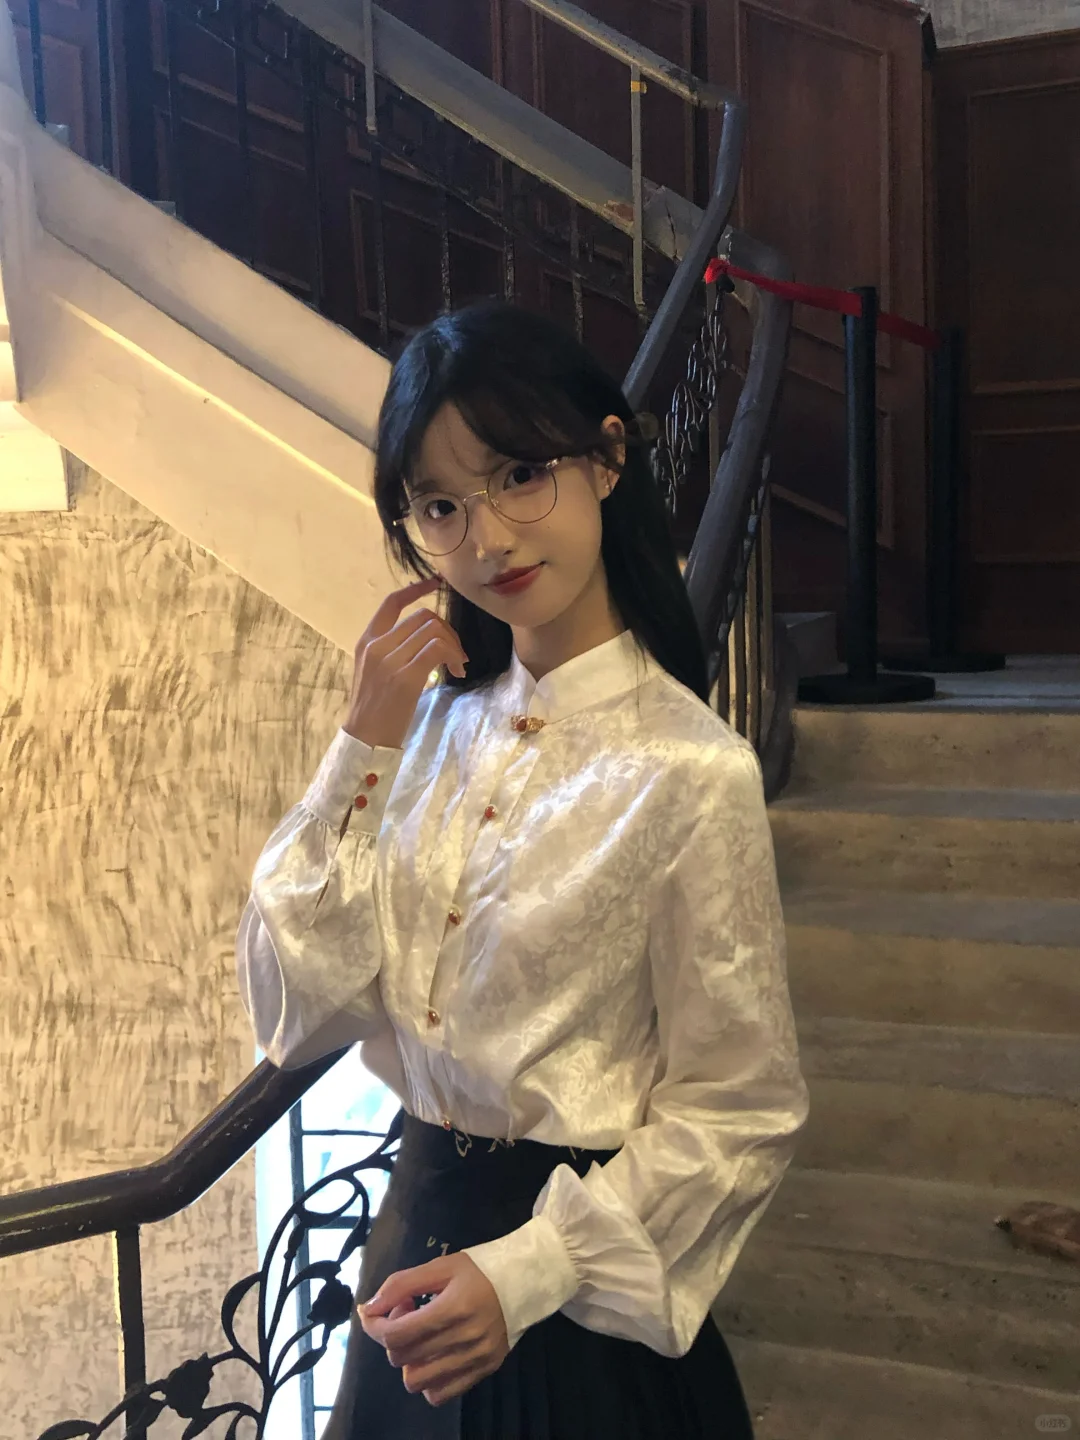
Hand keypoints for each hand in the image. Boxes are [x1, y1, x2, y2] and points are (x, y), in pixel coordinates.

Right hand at [343, 576, 468, 748]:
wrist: (365, 740)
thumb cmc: (373, 710)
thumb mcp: (373, 672)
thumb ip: (391, 652)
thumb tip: (424, 641)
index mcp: (366, 642)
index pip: (391, 603)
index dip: (415, 590)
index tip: (435, 584)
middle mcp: (376, 646)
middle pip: (423, 616)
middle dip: (448, 630)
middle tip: (456, 654)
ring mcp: (390, 660)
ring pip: (433, 630)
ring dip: (454, 645)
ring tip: (457, 665)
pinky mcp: (406, 677)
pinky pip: (438, 649)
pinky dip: (453, 656)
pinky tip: (456, 671)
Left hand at [359, 1253, 508, 1406]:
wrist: (525, 1281)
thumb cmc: (479, 1270)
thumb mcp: (440, 1266)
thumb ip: (401, 1284)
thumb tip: (369, 1308)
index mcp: (453, 1307)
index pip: (397, 1334)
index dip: (375, 1326)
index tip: (375, 1312)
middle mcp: (465, 1339)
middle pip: (402, 1358)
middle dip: (392, 1336)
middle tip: (407, 1313)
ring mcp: (475, 1360)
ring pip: (417, 1382)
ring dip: (408, 1361)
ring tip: (421, 1337)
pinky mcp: (483, 1372)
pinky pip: (440, 1395)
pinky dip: (428, 1380)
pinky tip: (434, 1356)